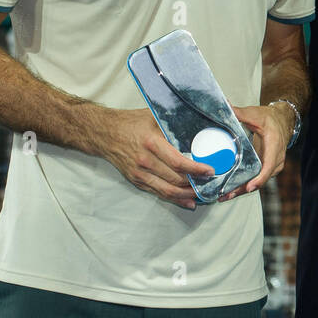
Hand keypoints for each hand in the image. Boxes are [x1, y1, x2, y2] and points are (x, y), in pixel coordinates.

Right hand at [99, 109, 214, 210]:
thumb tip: (198, 126)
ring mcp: (139, 173)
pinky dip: (174, 199)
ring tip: (203, 194)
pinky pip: (158, 193)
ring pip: (168, 190)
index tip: (210, 171)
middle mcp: (145, 161)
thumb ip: (174, 123)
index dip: (196, 169)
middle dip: (196, 183)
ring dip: (187, 195)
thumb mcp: (153, 117)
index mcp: (151, 143)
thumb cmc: (131, 123)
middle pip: (176, 179)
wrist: (104, 133)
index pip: (178, 162)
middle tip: (212, 183)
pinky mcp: (136, 180)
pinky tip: (188, 201)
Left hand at [219, 103, 292, 200]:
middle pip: (262, 178)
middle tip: (227, 194)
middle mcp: (276, 158)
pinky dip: (244, 185)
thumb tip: (224, 105)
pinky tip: (229, 190)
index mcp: (274, 145)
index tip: (249, 187)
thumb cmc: (269, 118)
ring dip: (242, 190)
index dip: (260, 178)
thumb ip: (240, 112)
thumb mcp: (255, 113)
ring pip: (259, 181)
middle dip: (244, 188)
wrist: (281, 121)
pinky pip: (257, 179)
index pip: (269, 165)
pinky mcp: (268, 168)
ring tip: (224, 196)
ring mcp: (273, 165)